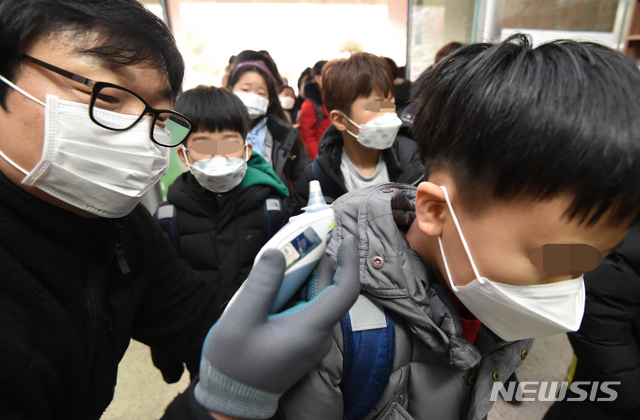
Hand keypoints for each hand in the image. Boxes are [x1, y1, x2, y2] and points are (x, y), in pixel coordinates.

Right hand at [195, 235, 359, 418]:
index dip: (349, 262)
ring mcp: (311, 340)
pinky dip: (296, 291)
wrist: (231, 401)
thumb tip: (278, 252)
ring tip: (280, 257)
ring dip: (302, 275)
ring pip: (316, 297)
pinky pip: (306, 309)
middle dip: (315, 261)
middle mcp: (318, 335)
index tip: (345, 239)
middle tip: (295, 238)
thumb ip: (261, 284)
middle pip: (327, 289)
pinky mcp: (302, 342)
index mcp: (310, 329)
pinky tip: (275, 283)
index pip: (345, 291)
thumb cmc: (233, 364)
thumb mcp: (240, 320)